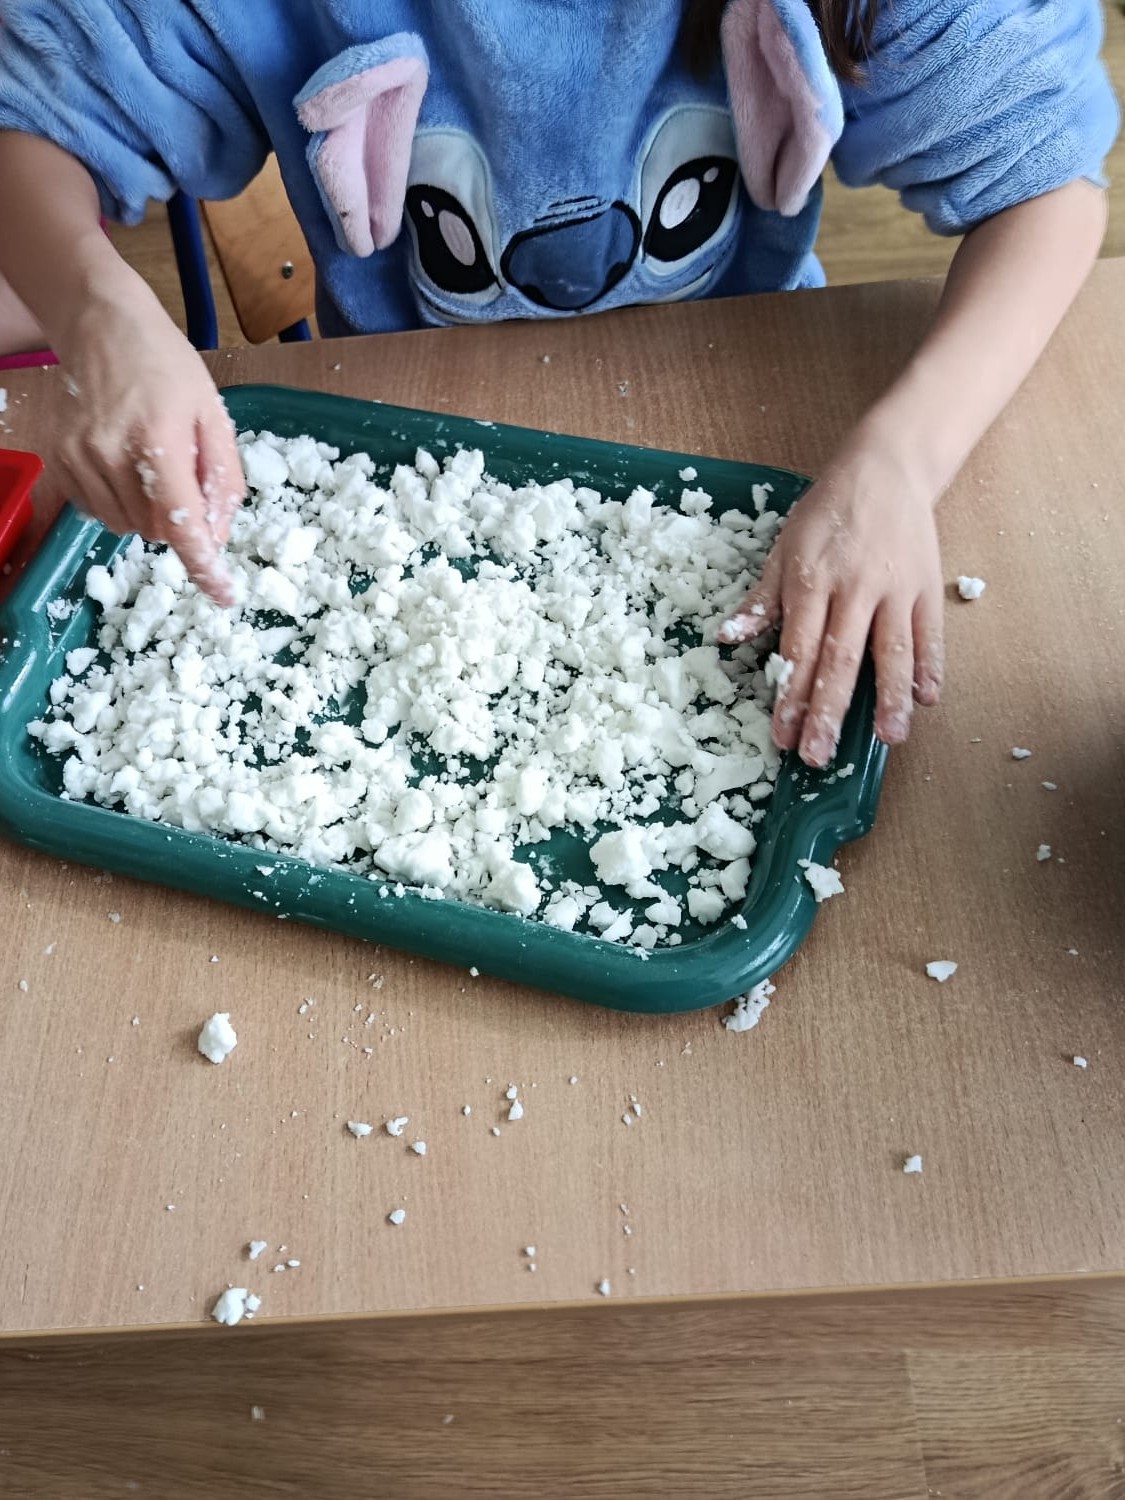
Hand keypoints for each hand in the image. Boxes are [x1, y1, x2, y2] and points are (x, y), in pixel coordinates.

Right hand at [53, 269, 244, 603]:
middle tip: (185, 474)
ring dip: (151, 512)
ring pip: (129, 527)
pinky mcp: (59, 461)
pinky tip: (127, 467)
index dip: (204, 565)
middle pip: (158, 529)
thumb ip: (222, 480)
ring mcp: (79, 458)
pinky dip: (123, 503)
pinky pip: (101, 513)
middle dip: (181, 518)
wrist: (104, 328)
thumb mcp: (213, 416)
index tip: (222, 594)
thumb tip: (218, 537)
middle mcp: (111, 453)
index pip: (182, 523)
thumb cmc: (168, 368)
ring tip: (153, 463)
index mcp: (157, 439)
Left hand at [720, 431, 943, 766]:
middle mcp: (855, 587)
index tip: (784, 735)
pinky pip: (930, 634)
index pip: (799, 649)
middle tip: (821, 754)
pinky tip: (927, 700)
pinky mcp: (927, 586)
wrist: (885, 467)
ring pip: (893, 650)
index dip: (791, 695)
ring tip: (889, 739)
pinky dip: (931, 667)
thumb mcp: (783, 549)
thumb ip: (761, 600)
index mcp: (812, 581)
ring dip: (890, 698)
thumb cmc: (826, 513)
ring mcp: (896, 588)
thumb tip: (727, 637)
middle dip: (830, 710)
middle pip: (841, 658)